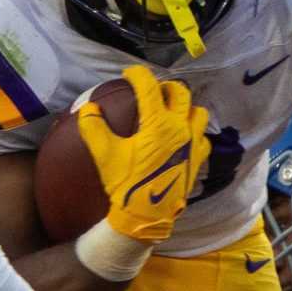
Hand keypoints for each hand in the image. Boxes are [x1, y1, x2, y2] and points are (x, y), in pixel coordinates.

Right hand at [76, 64, 209, 245]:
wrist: (147, 216)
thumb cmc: (126, 184)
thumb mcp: (105, 156)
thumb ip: (94, 128)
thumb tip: (88, 108)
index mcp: (157, 123)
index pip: (149, 86)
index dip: (137, 74)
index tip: (128, 74)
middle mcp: (180, 128)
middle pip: (180, 93)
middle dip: (165, 86)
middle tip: (152, 91)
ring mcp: (193, 144)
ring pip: (198, 112)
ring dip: (185, 107)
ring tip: (172, 111)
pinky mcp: (198, 159)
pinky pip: (203, 137)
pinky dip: (195, 131)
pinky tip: (183, 137)